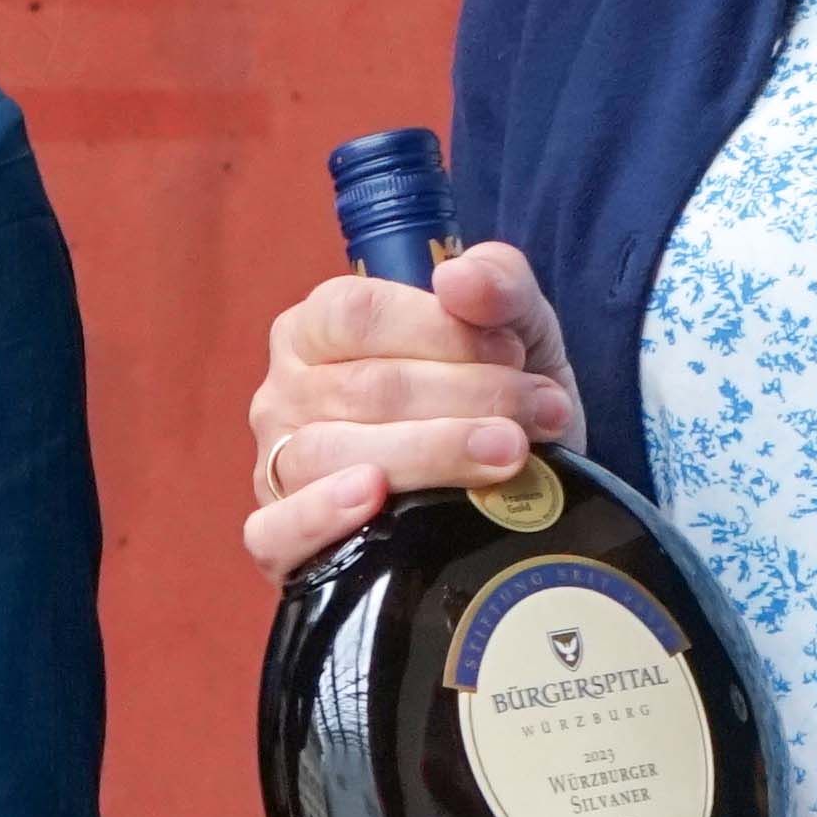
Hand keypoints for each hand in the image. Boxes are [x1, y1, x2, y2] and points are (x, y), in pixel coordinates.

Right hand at [243, 246, 585, 576]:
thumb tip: (459, 278)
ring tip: (509, 454)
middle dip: (466, 397)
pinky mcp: (282, 538)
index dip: (440, 332)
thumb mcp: (514, 326)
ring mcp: (278, 465)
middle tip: (538, 413)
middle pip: (364, 387)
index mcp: (317, 325)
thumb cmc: (494, 395)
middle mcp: (285, 391)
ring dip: (433, 453)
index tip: (512, 352)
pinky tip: (378, 500)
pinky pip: (279, 530)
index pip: (357, 313)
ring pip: (334, 454)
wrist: (513, 489)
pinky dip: (322, 516)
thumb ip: (500, 284)